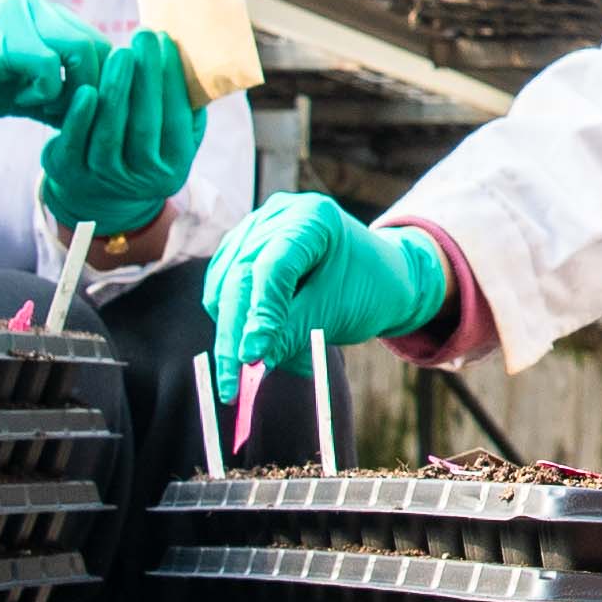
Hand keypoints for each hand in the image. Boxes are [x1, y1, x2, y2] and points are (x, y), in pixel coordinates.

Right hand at [0, 0, 106, 141]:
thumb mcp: (16, 90)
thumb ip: (53, 94)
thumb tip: (94, 116)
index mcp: (38, 14)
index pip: (98, 42)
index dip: (102, 84)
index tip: (85, 115)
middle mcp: (32, 6)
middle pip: (99, 46)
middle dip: (94, 90)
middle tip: (67, 116)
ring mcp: (15, 17)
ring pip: (81, 50)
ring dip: (71, 89)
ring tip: (40, 106)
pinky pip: (48, 65)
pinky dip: (43, 92)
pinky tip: (21, 102)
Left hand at [40, 29, 209, 237]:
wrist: (103, 193)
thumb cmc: (146, 147)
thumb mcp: (174, 134)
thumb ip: (186, 105)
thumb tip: (194, 58)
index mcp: (174, 167)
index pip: (176, 120)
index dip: (172, 80)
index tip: (167, 42)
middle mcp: (143, 180)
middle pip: (144, 126)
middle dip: (146, 77)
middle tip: (143, 36)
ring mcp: (106, 180)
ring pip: (110, 134)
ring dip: (115, 90)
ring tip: (120, 53)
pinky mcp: (72, 173)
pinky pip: (75, 142)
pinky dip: (79, 116)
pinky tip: (87, 87)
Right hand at [205, 192, 449, 386]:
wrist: (378, 276)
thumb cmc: (367, 289)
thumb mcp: (337, 312)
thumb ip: (293, 333)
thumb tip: (251, 364)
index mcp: (312, 218)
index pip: (273, 267)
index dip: (260, 313)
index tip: (251, 357)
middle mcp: (277, 215)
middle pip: (240, 276)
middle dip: (234, 334)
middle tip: (233, 385)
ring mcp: (255, 229)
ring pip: (223, 286)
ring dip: (232, 333)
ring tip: (262, 366)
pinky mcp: (241, 249)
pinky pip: (223, 290)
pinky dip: (235, 324)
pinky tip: (260, 347)